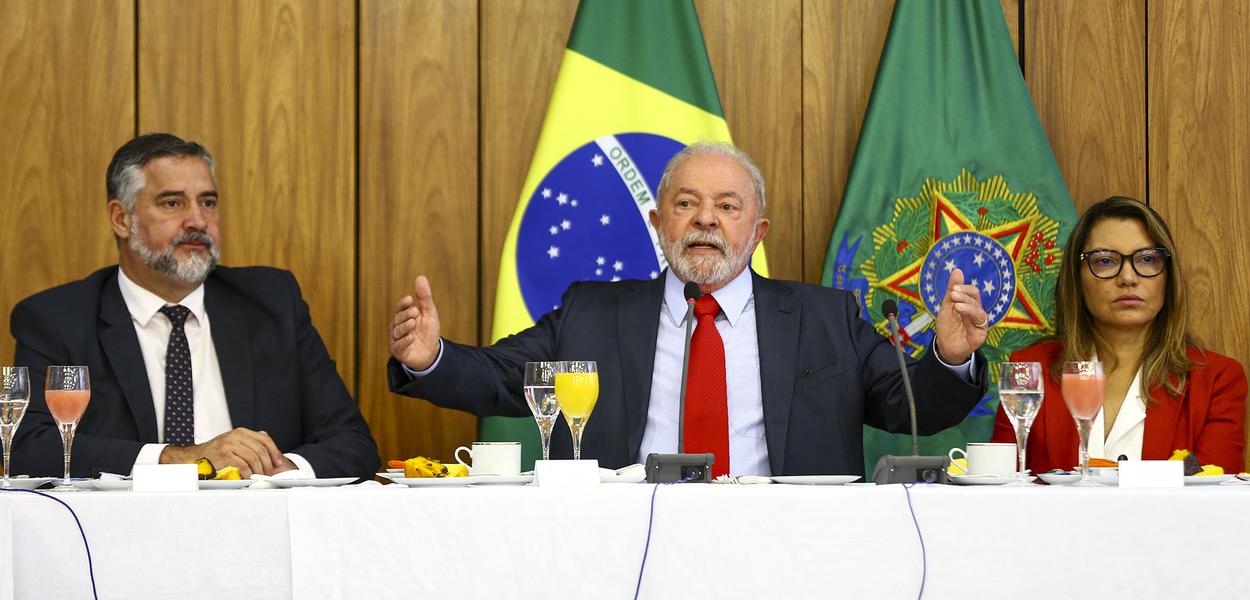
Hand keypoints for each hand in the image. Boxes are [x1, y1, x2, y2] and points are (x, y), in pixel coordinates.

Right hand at [159, 427, 287, 477]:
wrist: (193, 458)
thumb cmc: (214, 453)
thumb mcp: (233, 442)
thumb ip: (249, 442)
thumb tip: (270, 447)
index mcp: (240, 432)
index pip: (264, 440)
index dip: (274, 452)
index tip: (278, 462)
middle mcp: (236, 436)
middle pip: (261, 450)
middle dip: (268, 463)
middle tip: (269, 472)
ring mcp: (229, 445)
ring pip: (253, 458)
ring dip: (258, 470)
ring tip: (258, 476)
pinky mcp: (224, 455)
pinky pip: (243, 466)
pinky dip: (248, 473)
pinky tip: (248, 477)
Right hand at [390, 275, 441, 370]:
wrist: (431, 353)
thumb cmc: (428, 331)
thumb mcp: (429, 313)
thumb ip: (424, 297)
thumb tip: (420, 277)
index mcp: (404, 316)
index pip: (400, 307)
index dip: (404, 304)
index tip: (410, 300)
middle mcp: (397, 326)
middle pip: (398, 318)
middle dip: (406, 315)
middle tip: (415, 312)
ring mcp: (397, 339)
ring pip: (397, 331)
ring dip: (405, 327)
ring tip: (413, 323)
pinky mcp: (398, 351)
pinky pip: (399, 345)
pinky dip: (405, 341)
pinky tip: (411, 338)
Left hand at [934, 268, 988, 363]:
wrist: (944, 347)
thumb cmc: (948, 326)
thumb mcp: (947, 306)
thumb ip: (952, 290)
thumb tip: (957, 270)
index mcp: (970, 305)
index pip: (973, 292)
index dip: (964, 288)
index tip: (953, 289)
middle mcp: (977, 313)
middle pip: (976, 300)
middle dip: (964, 295)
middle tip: (952, 294)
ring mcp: (980, 324)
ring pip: (979, 311)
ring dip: (967, 306)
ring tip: (955, 305)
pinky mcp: (980, 335)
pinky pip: (979, 325)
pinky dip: (970, 317)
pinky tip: (960, 312)